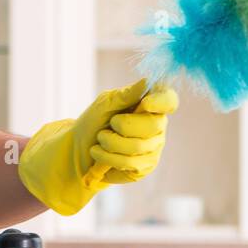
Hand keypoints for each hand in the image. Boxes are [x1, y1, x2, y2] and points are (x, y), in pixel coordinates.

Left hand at [17, 77, 178, 215]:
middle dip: (122, 125)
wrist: (79, 149)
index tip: (146, 103)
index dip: (162, 101)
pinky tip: (100, 154)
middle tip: (109, 125)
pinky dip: (108, 157)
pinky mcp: (145, 166)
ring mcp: (154, 147)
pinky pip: (130, 162)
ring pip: (137, 146)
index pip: (168, 100)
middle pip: (153, 125)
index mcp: (150, 105)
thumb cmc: (94, 122)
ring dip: (110, 142)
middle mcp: (157, 125)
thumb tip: (147, 81)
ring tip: (100, 140)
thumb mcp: (105, 104)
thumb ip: (126, 95)